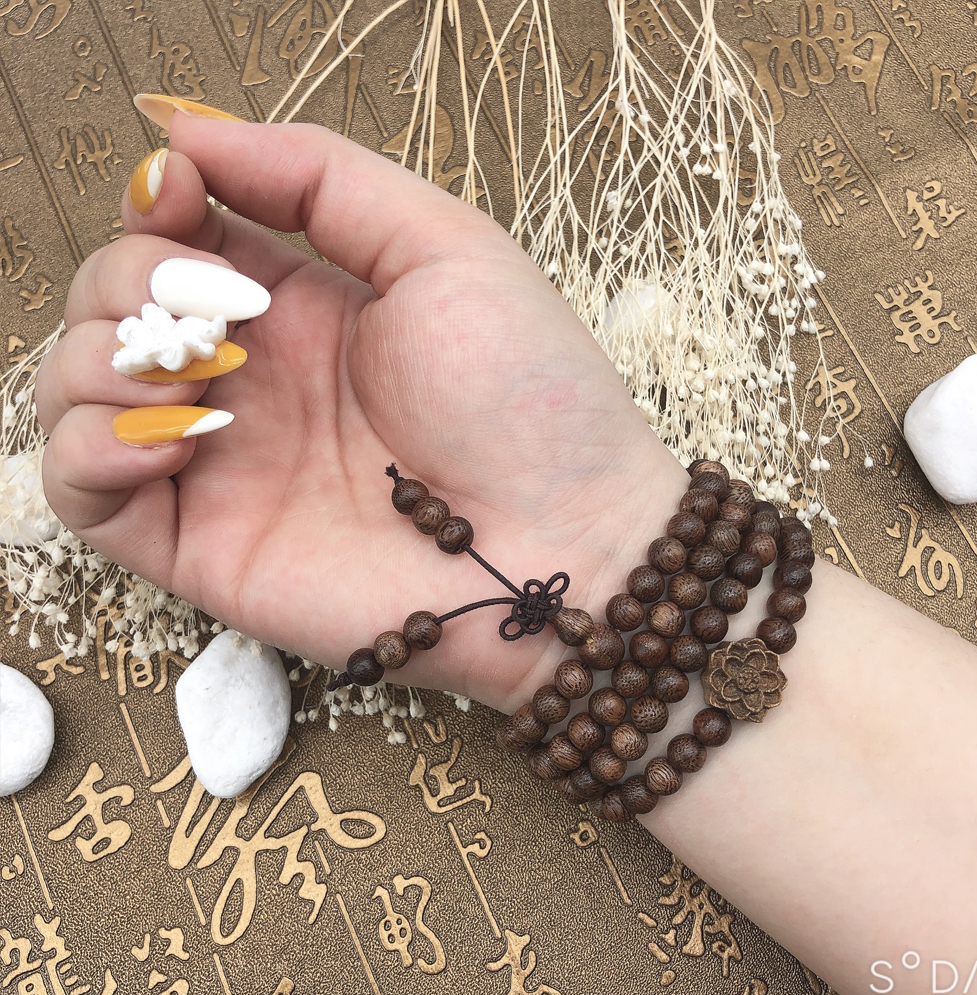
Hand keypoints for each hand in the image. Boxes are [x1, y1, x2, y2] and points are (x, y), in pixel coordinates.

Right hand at [36, 114, 686, 709]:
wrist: (564, 541)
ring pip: (76, 393)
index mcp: (301, 310)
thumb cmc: (528, 395)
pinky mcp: (203, 549)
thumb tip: (188, 127)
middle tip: (219, 314)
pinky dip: (90, 448)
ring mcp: (222, 467)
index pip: (176, 240)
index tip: (174, 192)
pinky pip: (81, 495)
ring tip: (198, 377)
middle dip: (129, 285)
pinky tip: (174, 435)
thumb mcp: (443, 246)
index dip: (154, 205)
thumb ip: (322, 180)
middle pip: (112, 307)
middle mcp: (251, 383)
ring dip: (100, 361)